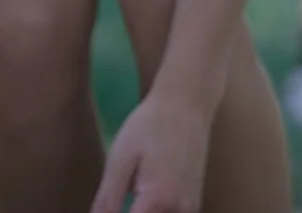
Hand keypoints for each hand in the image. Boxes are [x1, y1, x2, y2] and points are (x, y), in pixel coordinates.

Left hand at [91, 93, 212, 212]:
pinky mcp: (194, 200)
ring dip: (142, 212)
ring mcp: (190, 207)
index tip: (108, 204)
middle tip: (119, 194)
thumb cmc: (151, 124)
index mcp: (158, 200)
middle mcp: (179, 209)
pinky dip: (155, 210)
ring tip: (131, 191)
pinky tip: (143, 194)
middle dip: (129, 212)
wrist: (188, 101)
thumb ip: (107, 201)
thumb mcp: (120, 160)